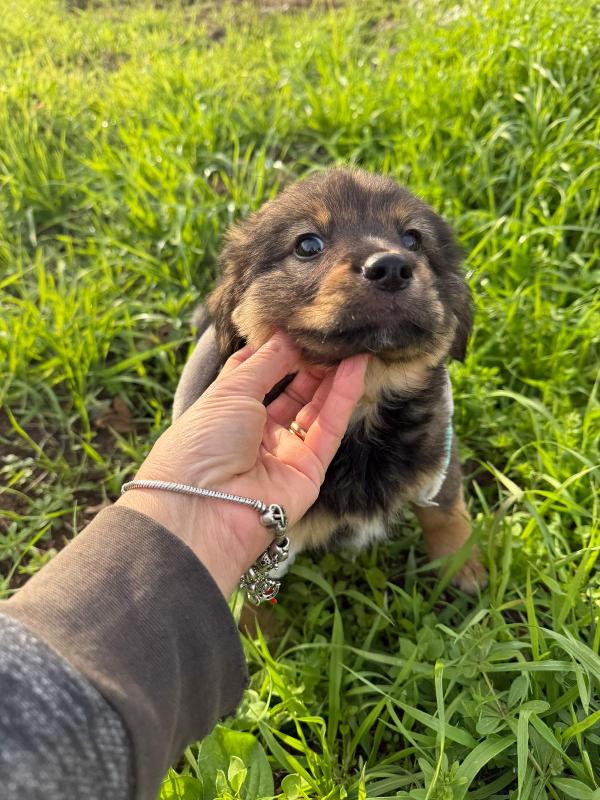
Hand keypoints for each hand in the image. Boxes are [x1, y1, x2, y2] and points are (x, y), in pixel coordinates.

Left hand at [117, 332, 367, 595]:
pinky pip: (329, 429)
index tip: (301, 322)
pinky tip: (356, 367)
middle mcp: (257, 433)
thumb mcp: (232, 390)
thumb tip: (289, 333)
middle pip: (292, 391)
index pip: (259, 374)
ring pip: (316, 408)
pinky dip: (343, 398)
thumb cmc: (201, 441)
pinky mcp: (309, 473)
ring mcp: (284, 454)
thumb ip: (267, 360)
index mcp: (229, 411)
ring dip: (334, 375)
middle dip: (312, 360)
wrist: (201, 508)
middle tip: (334, 330)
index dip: (278, 349)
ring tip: (353, 341)